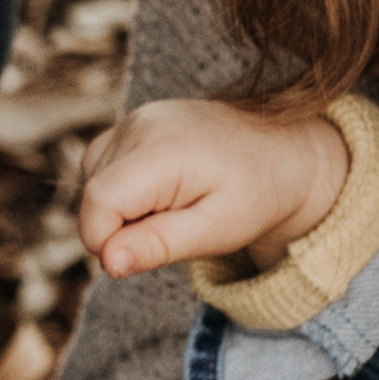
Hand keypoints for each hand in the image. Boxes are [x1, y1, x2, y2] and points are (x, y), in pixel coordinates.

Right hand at [79, 98, 351, 279]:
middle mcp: (142, 124)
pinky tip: (161, 191)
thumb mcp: (216, 232)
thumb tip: (107, 262)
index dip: (105, 241)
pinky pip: (104, 163)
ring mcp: (137, 117)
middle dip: (117, 227)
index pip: (99, 201)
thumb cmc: (256, 196)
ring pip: (93, 179)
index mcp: (163, 150)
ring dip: (119, 208)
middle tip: (174, 229)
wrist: (285, 152)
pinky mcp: (136, 121)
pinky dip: (122, 188)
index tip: (140, 258)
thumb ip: (158, 245)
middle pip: (93, 192)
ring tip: (172, 209)